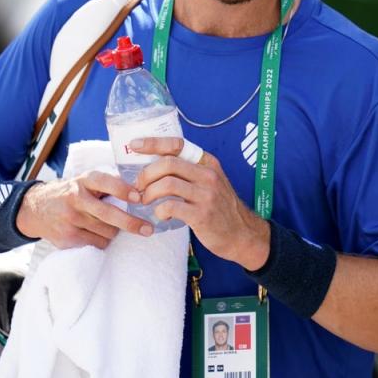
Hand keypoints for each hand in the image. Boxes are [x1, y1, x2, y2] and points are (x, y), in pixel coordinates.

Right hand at [16, 171, 153, 249]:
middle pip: (109, 214)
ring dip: (114, 231)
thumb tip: (140, 189)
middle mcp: (76, 199)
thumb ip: (108, 184)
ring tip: (109, 225)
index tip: (138, 197)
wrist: (36, 209)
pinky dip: (103, 240)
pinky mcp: (67, 238)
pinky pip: (97, 243)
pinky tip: (96, 233)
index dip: (123, 190)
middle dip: (131, 223)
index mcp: (83, 181)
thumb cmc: (71, 193)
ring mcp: (70, 220)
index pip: (105, 182)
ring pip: (106, 231)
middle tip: (148, 229)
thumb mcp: (85, 181)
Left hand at [130, 137, 269, 269]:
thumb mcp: (210, 182)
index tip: (134, 145)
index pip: (177, 144)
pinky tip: (160, 215)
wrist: (242, 234)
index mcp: (208, 163)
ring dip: (149, 193)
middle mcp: (208, 175)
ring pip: (167, 184)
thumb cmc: (220, 208)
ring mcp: (206, 195)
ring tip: (145, 201)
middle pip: (168, 163)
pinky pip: (171, 207)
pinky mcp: (202, 215)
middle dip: (146, 174)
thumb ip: (190, 172)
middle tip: (138, 186)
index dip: (153, 143)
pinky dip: (159, 211)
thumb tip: (155, 166)